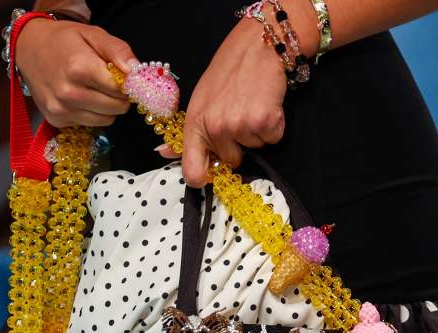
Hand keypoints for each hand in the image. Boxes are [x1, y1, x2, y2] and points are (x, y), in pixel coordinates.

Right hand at [15, 19, 138, 126]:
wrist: (28, 47)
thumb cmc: (64, 40)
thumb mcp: (94, 34)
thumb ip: (118, 51)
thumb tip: (137, 72)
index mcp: (80, 68)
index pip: (121, 90)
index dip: (127, 84)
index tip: (123, 77)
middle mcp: (68, 93)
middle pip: (116, 108)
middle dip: (119, 97)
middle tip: (109, 83)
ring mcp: (61, 109)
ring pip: (106, 120)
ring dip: (107, 108)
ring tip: (94, 89)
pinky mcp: (56, 120)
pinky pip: (89, 124)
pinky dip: (91, 113)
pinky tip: (80, 96)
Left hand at [165, 18, 289, 187]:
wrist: (255, 49)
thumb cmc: (226, 74)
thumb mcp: (199, 102)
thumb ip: (186, 132)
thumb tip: (164, 153)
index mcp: (195, 124)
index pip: (192, 170)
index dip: (202, 178)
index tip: (208, 176)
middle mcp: (215, 128)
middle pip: (232, 161)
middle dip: (239, 144)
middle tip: (239, 115)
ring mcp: (240, 126)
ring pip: (255, 149)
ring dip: (257, 132)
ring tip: (252, 105)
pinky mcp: (265, 122)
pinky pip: (273, 139)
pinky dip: (274, 126)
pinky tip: (266, 105)